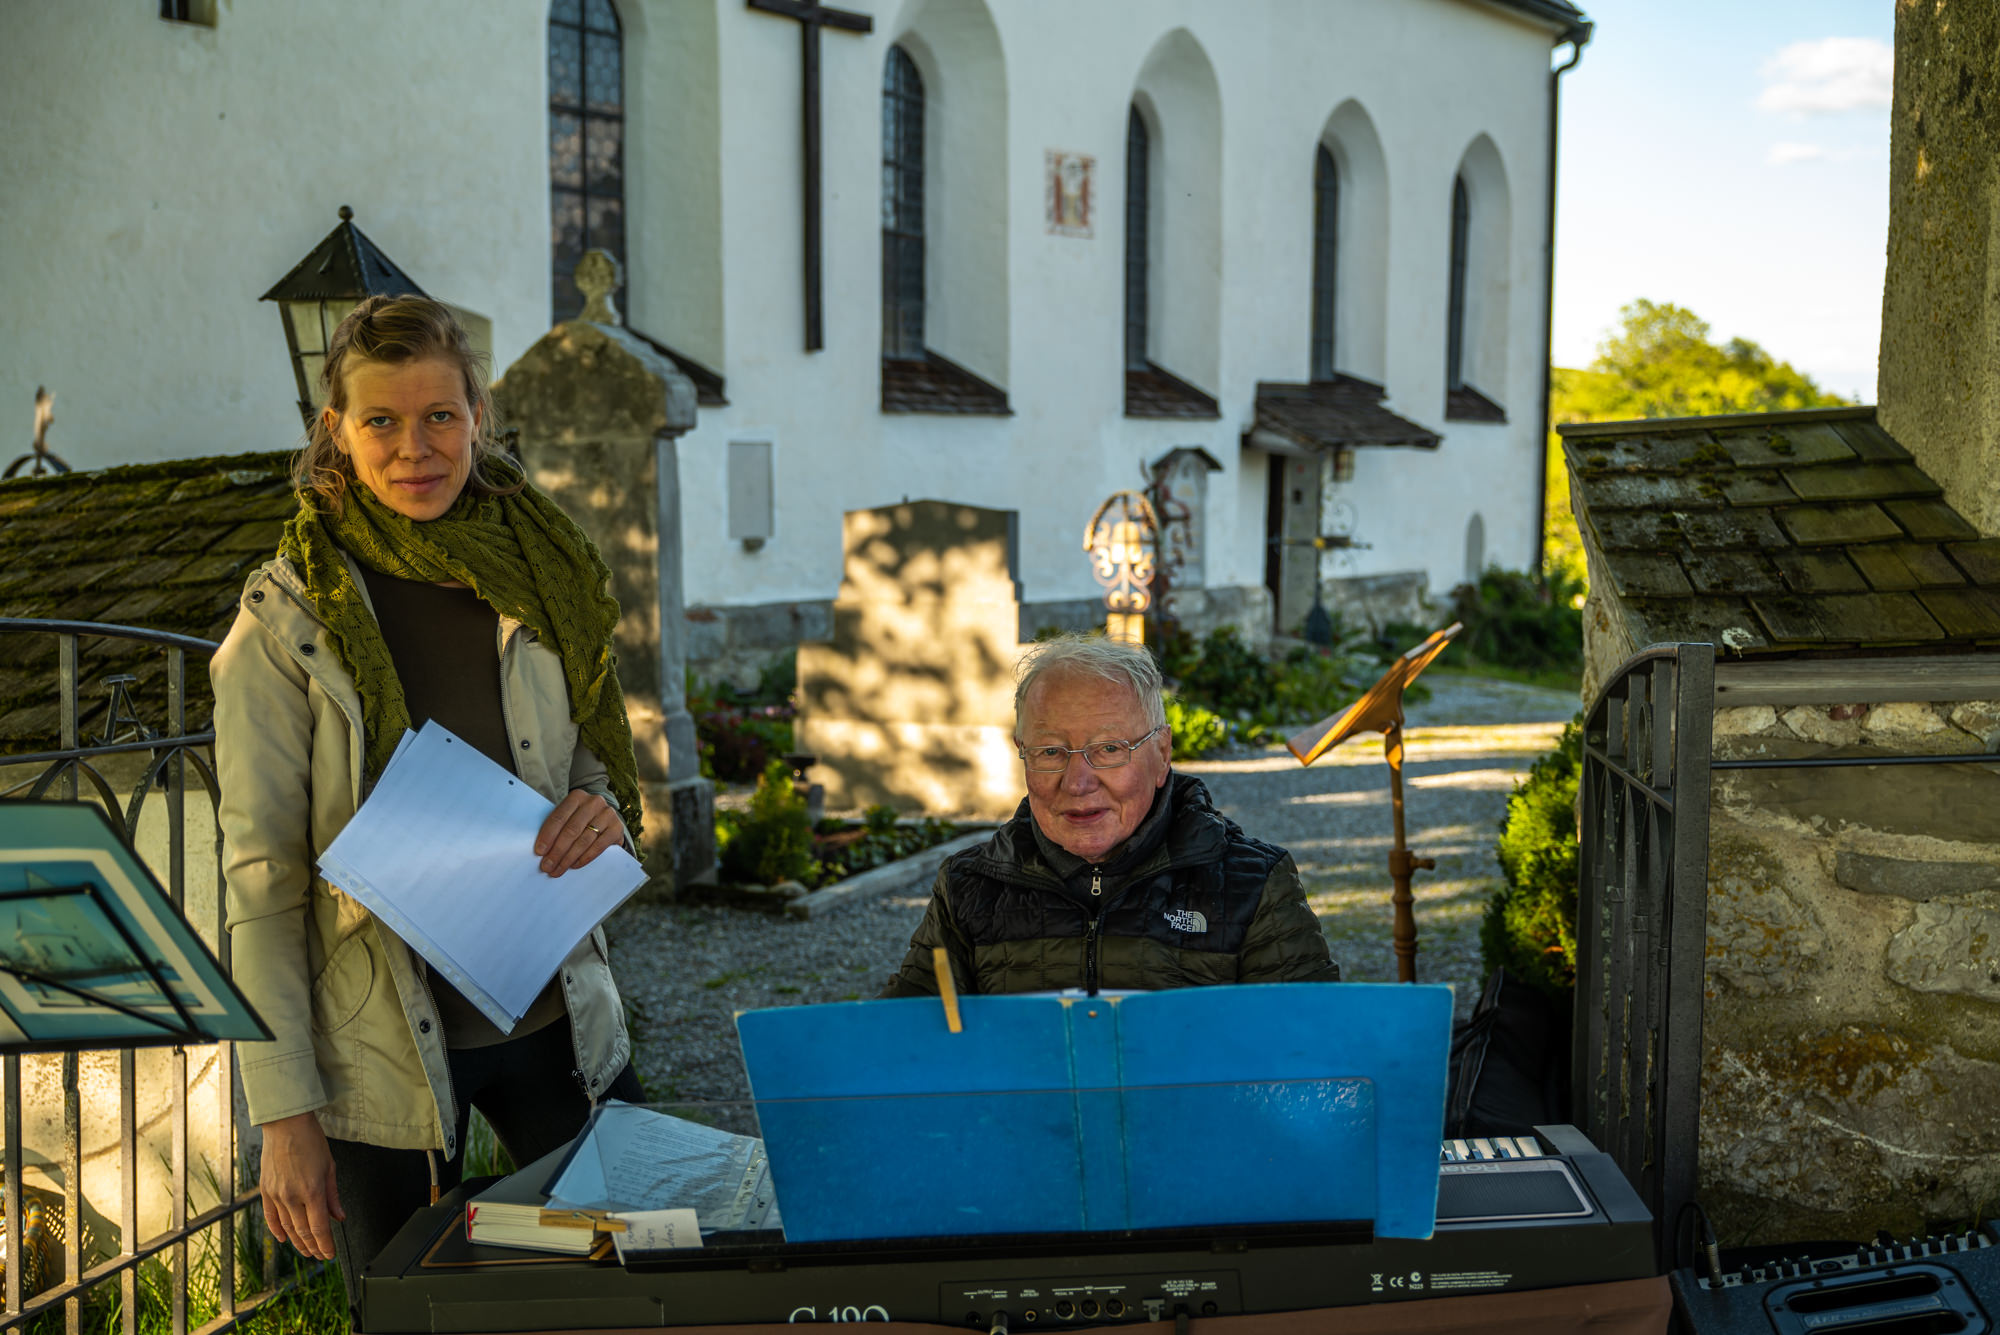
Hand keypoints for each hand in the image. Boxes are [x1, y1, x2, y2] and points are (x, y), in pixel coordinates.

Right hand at [259, 1112, 342, 1259]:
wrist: (285, 1125)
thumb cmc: (310, 1141)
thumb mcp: (330, 1167)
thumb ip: (333, 1196)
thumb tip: (339, 1217)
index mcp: (313, 1191)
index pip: (320, 1228)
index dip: (326, 1245)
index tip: (330, 1254)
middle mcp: (293, 1196)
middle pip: (303, 1231)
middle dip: (313, 1247)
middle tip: (320, 1255)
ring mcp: (277, 1195)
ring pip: (288, 1227)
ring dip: (298, 1242)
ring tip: (306, 1250)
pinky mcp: (265, 1191)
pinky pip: (271, 1217)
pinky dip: (277, 1230)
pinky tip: (284, 1239)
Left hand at [536, 789, 624, 876]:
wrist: (606, 821)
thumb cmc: (580, 821)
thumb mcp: (569, 817)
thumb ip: (557, 827)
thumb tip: (541, 850)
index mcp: (577, 796)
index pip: (559, 817)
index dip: (548, 835)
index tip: (539, 852)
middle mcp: (594, 802)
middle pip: (571, 830)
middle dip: (557, 851)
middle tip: (547, 866)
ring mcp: (607, 814)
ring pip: (584, 840)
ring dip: (569, 858)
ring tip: (558, 869)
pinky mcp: (617, 828)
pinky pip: (598, 846)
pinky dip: (585, 858)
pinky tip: (574, 865)